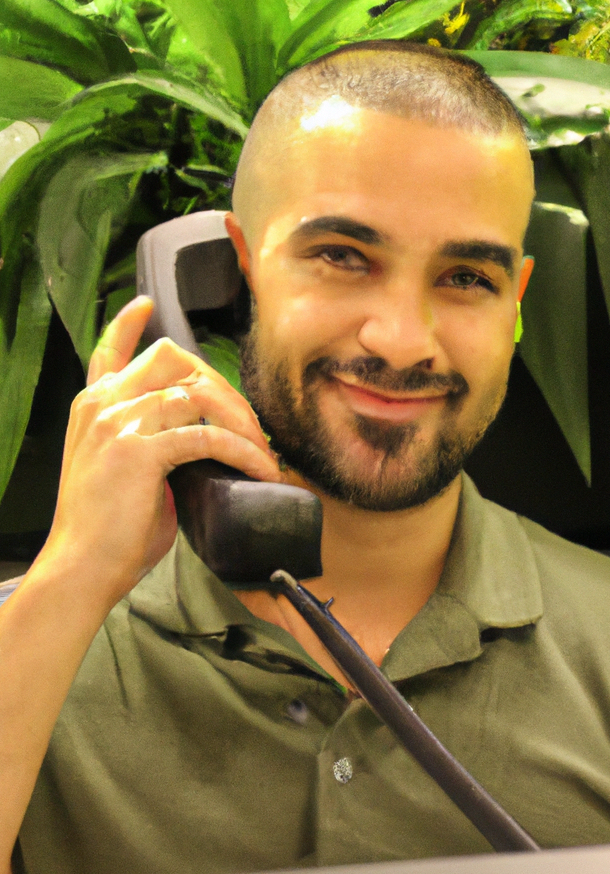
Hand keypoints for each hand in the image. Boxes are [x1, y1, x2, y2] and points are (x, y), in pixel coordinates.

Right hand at [37, 296, 280, 610]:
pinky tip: (260, 471)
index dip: (129, 325)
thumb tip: (200, 436)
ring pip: (199, 394)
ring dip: (243, 423)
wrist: (82, 568)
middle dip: (223, 386)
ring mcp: (118, 424)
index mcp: (93, 407)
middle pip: (173, 359)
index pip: (109, 352)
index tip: (147, 305)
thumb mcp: (122, 472)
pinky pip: (209, 437)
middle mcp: (102, 405)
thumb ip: (150, 441)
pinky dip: (244, 453)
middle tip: (251, 428)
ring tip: (263, 454)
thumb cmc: (109, 531)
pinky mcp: (139, 450)